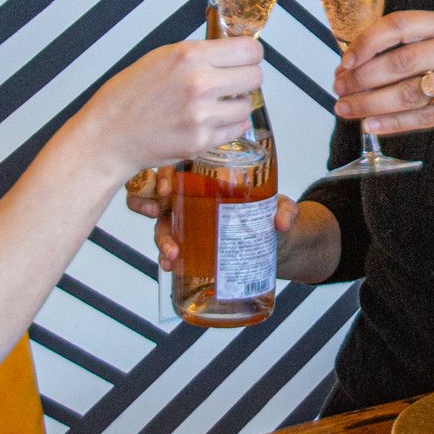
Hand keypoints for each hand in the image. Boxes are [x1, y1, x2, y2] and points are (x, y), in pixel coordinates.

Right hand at [76, 38, 262, 180]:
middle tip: (233, 82)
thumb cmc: (127, 97)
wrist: (108, 135)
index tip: (246, 58)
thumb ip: (198, 55)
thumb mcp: (160, 58)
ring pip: (247, 106)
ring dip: (236, 105)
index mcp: (189, 56)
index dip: (250, 54)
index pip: (249, 49)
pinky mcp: (202, 141)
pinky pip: (236, 130)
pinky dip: (227, 126)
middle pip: (255, 77)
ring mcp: (203, 115)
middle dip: (246, 78)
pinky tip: (208, 121)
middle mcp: (199, 84)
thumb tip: (230, 54)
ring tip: (214, 105)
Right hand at [128, 185, 300, 272]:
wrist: (277, 247)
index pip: (177, 168)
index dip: (163, 174)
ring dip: (160, 238)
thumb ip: (285, 210)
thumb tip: (281, 221)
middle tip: (157, 212)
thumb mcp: (280, 208)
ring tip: (171, 254)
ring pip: (160, 224)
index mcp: (207, 179)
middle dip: (148, 204)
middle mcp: (192, 199)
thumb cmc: (270, 217)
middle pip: (159, 196)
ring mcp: (188, 225)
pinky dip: (166, 257)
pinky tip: (171, 265)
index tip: (166, 187)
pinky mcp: (191, 248)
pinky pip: (170, 249)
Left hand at [333, 10, 433, 169]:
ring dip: (371, 103)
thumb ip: (393, 52)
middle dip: (363, 77)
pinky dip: (392, 123)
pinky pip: (422, 117)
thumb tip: (346, 67)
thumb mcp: (430, 52)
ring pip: (409, 92)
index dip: (367, 42)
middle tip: (340, 88)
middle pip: (402, 60)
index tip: (346, 61)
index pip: (400, 25)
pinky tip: (371, 125)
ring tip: (347, 108)